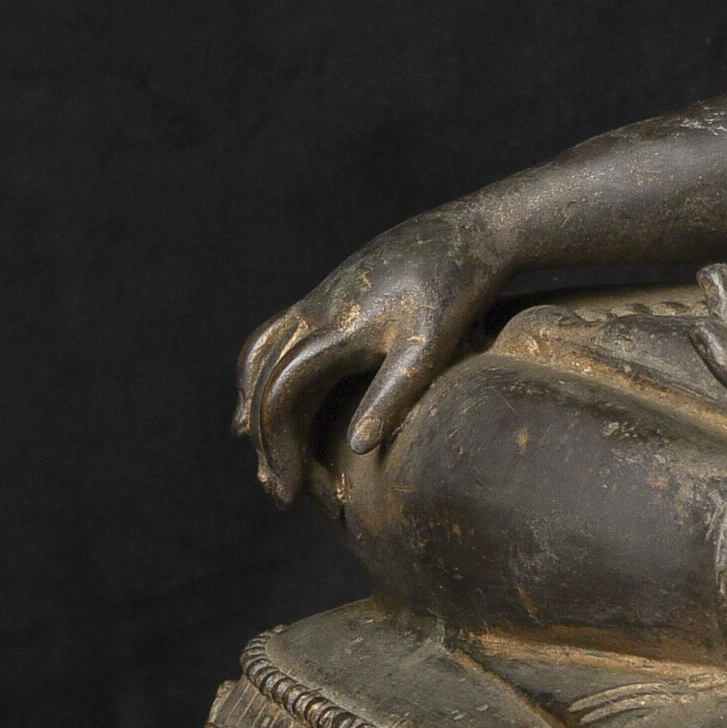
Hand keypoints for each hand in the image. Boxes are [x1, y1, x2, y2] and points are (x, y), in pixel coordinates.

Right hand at [233, 208, 506, 503]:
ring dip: (256, 410)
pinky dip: (262, 374)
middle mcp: (313, 312)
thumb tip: (354, 449)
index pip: (282, 396)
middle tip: (281, 495)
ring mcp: (317, 301)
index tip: (291, 495)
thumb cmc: (456, 291)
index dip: (280, 448)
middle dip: (267, 442)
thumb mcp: (432, 346)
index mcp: (333, 327)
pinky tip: (271, 404)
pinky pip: (276, 338)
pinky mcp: (329, 296)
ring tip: (266, 461)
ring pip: (261, 359)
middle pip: (264, 383)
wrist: (470, 231)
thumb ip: (393, 394)